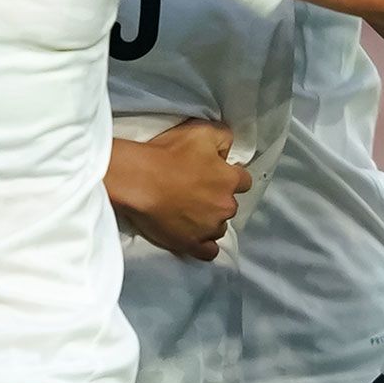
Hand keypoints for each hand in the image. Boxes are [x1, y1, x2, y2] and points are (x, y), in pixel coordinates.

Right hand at [110, 120, 249, 261]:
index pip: (243, 181)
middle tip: (196, 190)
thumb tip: (228, 152)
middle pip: (230, 205)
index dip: (229, 176)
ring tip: (189, 212)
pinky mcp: (191, 244)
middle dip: (217, 198)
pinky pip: (208, 251)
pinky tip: (196, 236)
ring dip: (210, 220)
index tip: (215, 173)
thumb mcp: (202, 131)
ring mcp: (209, 228)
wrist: (140, 180)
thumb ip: (224, 139)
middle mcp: (225, 206)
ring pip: (219, 227)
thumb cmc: (169, 153)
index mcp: (229, 180)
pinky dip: (204, 244)